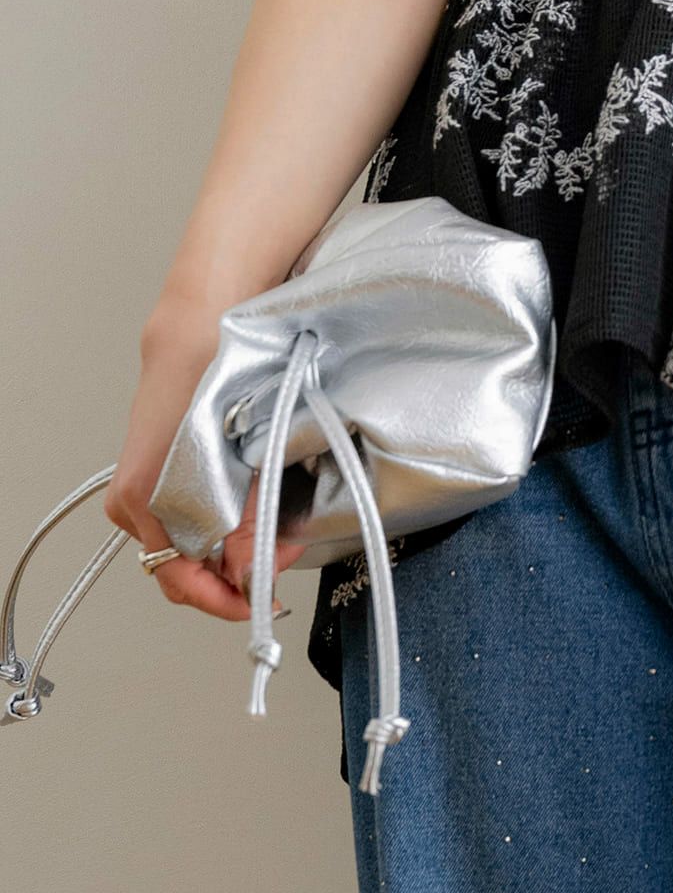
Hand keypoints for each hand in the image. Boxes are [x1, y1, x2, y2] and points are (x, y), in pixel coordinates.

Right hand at [104, 296, 305, 619]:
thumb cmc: (216, 378)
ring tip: (273, 534)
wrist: (198, 331)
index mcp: (146, 500)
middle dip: (234, 572)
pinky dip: (217, 526)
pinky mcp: (151, 480)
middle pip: (181, 569)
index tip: (262, 600)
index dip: (227, 595)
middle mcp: (132, 505)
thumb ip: (248, 521)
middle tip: (280, 560)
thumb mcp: (246, 456)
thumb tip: (253, 573)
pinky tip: (250, 513)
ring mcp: (138, 494)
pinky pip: (182, 522)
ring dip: (228, 549)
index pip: (179, 580)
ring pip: (185, 547)